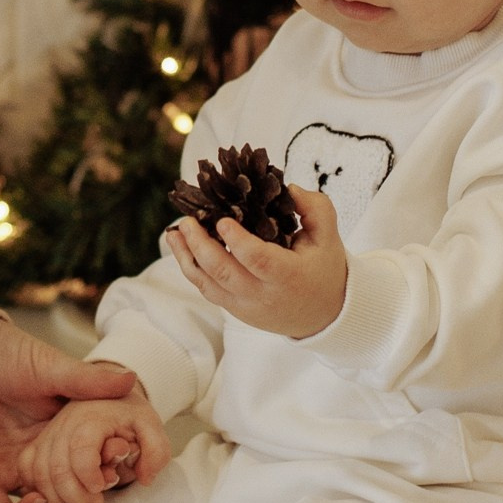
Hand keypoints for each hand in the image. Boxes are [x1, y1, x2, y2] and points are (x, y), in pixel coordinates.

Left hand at [0, 316, 142, 502]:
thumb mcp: (46, 364)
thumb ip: (85, 379)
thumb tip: (130, 379)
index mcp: (64, 424)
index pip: (96, 456)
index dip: (110, 464)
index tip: (120, 463)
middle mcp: (43, 450)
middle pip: (74, 487)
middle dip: (89, 494)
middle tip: (99, 489)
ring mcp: (14, 466)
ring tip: (69, 499)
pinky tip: (32, 502)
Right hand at [15, 389, 171, 502]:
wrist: (108, 396)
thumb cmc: (130, 414)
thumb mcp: (151, 425)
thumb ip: (156, 451)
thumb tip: (144, 478)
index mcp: (91, 417)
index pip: (82, 453)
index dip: (91, 478)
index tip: (103, 487)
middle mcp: (62, 423)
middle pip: (57, 470)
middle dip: (77, 496)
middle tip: (96, 502)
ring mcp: (45, 433)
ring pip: (38, 474)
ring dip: (59, 499)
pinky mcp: (36, 442)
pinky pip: (27, 470)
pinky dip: (40, 489)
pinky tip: (61, 496)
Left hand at [166, 183, 346, 339]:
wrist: (323, 314)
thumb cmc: (323, 269)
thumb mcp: (328, 236)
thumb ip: (314, 208)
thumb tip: (288, 187)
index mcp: (289, 276)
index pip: (259, 261)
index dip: (238, 242)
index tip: (222, 220)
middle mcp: (264, 295)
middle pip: (225, 273)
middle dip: (201, 246)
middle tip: (188, 221)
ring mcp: (247, 305)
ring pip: (209, 285)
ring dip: (187, 258)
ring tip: (174, 233)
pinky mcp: (235, 309)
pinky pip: (208, 291)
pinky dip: (191, 270)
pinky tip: (182, 249)